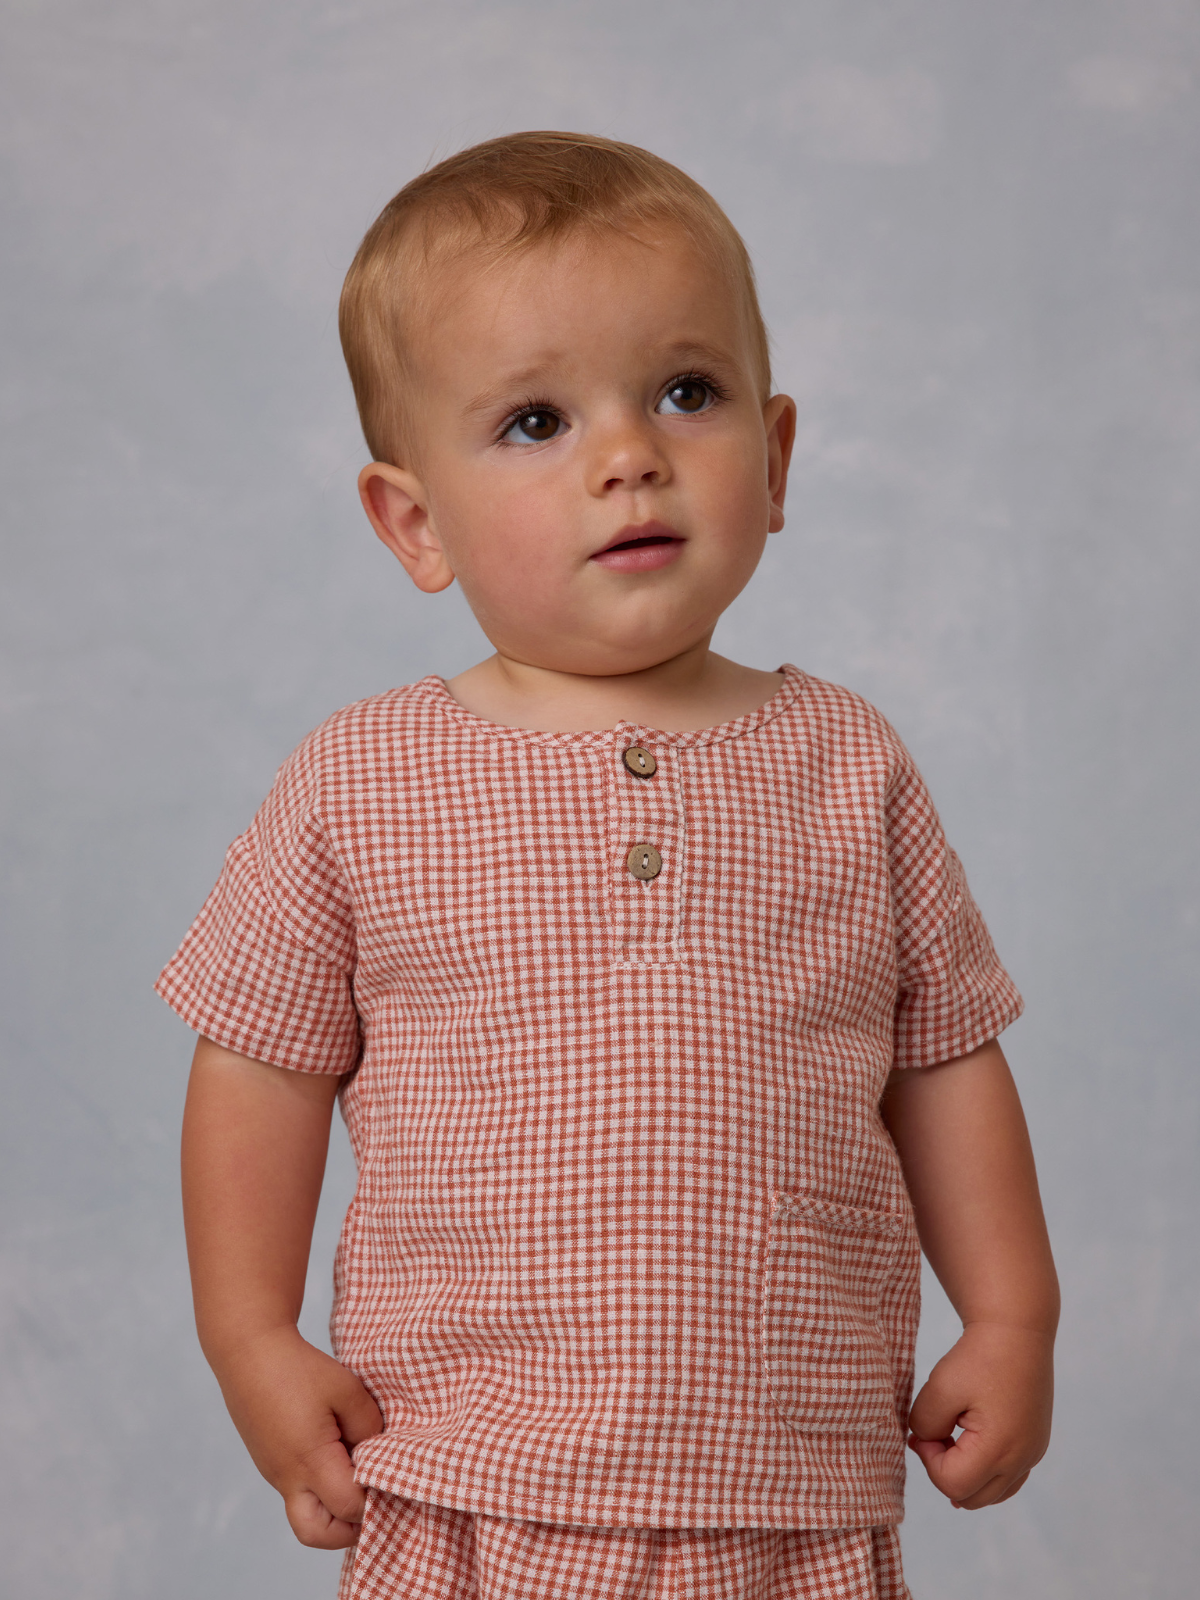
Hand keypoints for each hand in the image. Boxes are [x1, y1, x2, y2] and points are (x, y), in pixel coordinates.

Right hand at [212, 1325, 383, 1547]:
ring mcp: (275, 1473)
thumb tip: (378, 1453)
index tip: (394, 1478)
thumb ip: (369, 1426)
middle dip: (348, 1529)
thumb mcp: (346, 1390)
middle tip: (372, 1499)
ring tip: (356, 1477)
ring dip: (333, 1511)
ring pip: (305, 1517)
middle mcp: (288, 1478)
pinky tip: (337, 1456)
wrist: (248, 1351)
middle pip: (317, 1535)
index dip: (376, 1499)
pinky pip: (297, 1492)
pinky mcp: (270, 1462)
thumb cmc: (298, 1368)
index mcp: (310, 1462)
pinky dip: (320, 1489)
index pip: (350, 1506)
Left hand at [907, 1320, 1052, 1508]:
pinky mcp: (1035, 1445)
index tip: (924, 1429)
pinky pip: (1008, 1480)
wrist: (1016, 1331)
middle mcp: (1022, 1459)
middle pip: (972, 1498)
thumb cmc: (977, 1356)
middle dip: (945, 1472)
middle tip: (933, 1436)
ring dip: (965, 1476)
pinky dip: (985, 1473)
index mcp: (1000, 1448)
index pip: (952, 1484)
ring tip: (950, 1440)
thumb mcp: (939, 1388)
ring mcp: (1033, 1454)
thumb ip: (924, 1425)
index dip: (929, 1460)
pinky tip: (969, 1449)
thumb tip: (925, 1444)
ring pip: (991, 1494)